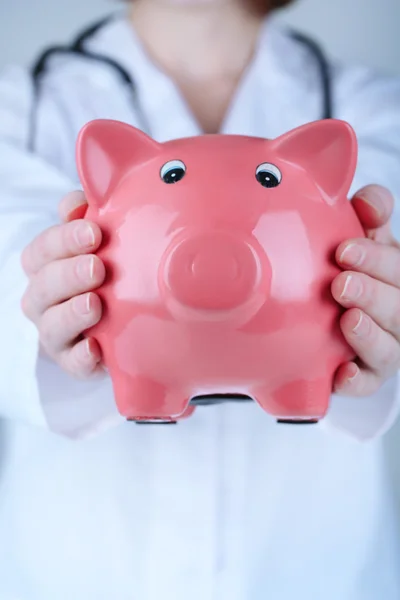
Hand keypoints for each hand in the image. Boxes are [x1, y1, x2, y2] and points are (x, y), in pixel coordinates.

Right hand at [21, 191, 105, 378]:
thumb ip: (87, 216)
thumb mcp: (100, 242)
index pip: (41, 251)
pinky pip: (73, 364)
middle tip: (97, 267)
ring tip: (95, 304)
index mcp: (45, 268)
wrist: (127, 322)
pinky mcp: (75, 362)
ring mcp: (58, 334)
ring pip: (51, 326)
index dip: (63, 240)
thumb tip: (77, 203)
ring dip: (71, 314)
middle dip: (68, 275)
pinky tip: (95, 348)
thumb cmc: (109, 274)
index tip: (94, 232)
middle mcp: (44, 301)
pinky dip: (82, 358)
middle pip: (43, 287)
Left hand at [331, 184, 399, 395]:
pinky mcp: (367, 376)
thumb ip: (369, 217)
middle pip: (397, 308)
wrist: (342, 316)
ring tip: (348, 320)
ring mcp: (386, 348)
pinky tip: (343, 374)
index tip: (344, 250)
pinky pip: (366, 384)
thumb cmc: (357, 272)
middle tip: (341, 284)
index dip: (377, 258)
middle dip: (372, 294)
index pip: (397, 268)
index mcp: (397, 278)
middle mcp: (399, 314)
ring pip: (388, 348)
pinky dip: (356, 381)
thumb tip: (370, 201)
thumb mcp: (365, 241)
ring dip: (368, 335)